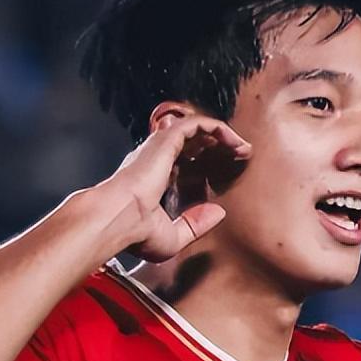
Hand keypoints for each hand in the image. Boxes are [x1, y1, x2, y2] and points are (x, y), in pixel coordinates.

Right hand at [99, 114, 250, 261]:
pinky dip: (218, 128)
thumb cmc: (134, 232)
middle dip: (216, 145)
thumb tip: (218, 213)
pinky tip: (235, 142)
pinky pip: (198, 123)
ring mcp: (159, 148)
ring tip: (242, 146)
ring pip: (195, 129)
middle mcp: (154, 159)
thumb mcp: (172, 237)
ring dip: (222, 135)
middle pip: (190, 142)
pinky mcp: (167, 139)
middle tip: (239, 153)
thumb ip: (194, 226)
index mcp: (151, 179)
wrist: (118, 220)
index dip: (203, 162)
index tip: (223, 171)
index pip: (180, 161)